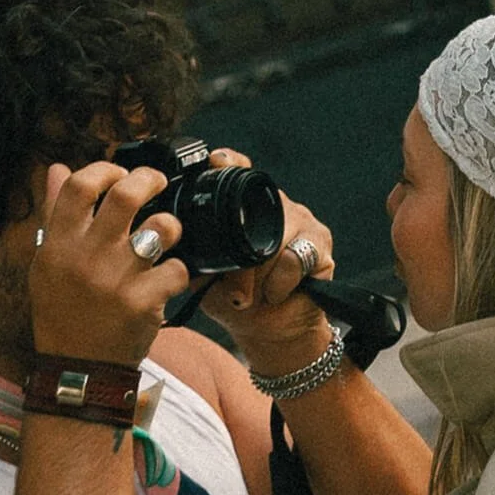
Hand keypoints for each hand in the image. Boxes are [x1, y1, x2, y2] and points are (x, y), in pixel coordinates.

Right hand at [29, 161, 189, 365]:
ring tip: (168, 233)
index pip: (79, 185)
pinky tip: (170, 278)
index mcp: (59, 244)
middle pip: (126, 195)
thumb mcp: (48, 264)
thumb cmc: (63, 314)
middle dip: (149, 179)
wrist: (79, 370)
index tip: (119, 172)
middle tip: (158, 182)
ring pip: (160, 228)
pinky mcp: (143, 304)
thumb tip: (56, 168)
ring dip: (170, 225)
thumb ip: (55, 214)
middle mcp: (87, 258)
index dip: (105, 169)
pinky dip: (179, 271)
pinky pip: (177, 270)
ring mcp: (117, 281)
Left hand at [197, 148, 334, 365]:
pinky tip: (276, 293)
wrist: (269, 332)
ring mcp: (300, 221)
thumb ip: (193, 254)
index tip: (215, 163)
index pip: (238, 169)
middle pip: (255, 211)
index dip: (229, 162)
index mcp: (245, 207)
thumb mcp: (205, 278)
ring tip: (256, 294)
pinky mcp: (320, 244)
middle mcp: (274, 206)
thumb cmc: (236, 300)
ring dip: (259, 276)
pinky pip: (294, 257)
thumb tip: (175, 241)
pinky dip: (280, 282)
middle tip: (234, 289)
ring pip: (274, 237)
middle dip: (241, 259)